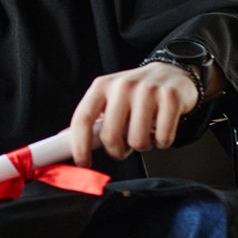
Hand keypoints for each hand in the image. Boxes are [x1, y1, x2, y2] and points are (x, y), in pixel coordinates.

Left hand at [68, 61, 200, 165]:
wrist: (172, 74)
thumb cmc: (136, 92)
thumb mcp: (109, 99)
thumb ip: (90, 119)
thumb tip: (64, 139)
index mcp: (101, 86)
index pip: (82, 118)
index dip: (79, 145)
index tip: (82, 163)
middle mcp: (122, 86)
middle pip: (110, 136)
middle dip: (117, 151)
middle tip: (124, 146)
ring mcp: (147, 91)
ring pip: (137, 141)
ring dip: (142, 146)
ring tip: (145, 132)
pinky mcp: (170, 98)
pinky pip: (163, 138)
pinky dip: (162, 141)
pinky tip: (161, 129)